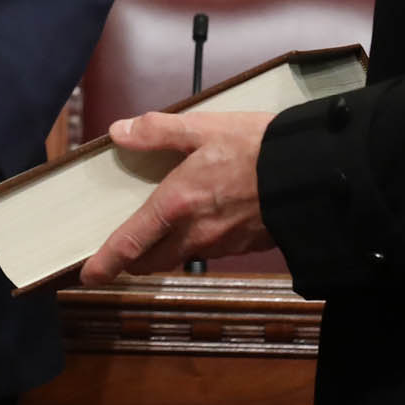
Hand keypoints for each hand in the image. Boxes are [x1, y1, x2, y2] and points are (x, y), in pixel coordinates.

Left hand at [76, 110, 276, 284]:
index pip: (130, 243)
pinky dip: (194, 243)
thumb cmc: (258, 147)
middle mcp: (195, 232)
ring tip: (157, 233)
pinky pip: (209, 250)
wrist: (315, 173)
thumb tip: (119, 132)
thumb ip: (158, 131)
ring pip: (180, 257)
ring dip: (163, 251)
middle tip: (120, 252)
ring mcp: (222, 243)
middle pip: (152, 260)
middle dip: (132, 261)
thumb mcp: (204, 127)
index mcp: (177, 204)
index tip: (88, 276)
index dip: (106, 263)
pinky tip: (201, 222)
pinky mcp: (246, 245)